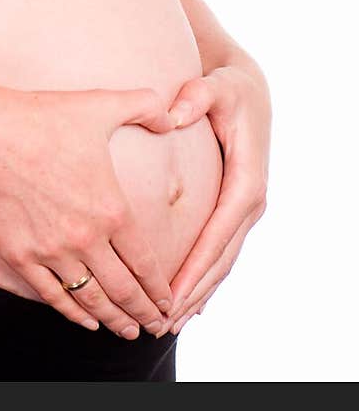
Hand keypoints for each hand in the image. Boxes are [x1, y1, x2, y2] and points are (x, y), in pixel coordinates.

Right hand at [0, 86, 176, 338]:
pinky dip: (74, 314)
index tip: (170, 302)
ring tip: (128, 331)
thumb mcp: (101, 104)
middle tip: (157, 327)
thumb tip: (173, 117)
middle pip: (123, 290)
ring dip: (113, 319)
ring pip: (91, 299)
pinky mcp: (20, 256)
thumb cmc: (41, 117)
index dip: (160, 289)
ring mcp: (51, 251)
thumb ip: (145, 106)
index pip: (145, 263)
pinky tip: (86, 321)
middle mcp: (85, 238)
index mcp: (111, 209)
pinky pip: (53, 296)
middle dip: (144, 313)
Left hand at [158, 61, 270, 333]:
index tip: (171, 293)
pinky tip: (189, 303)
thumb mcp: (214, 87)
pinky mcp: (234, 209)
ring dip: (199, 293)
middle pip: (221, 259)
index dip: (196, 266)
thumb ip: (195, 98)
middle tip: (162, 322)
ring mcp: (244, 210)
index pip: (218, 234)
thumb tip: (171, 115)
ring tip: (169, 323)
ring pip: (222, 262)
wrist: (246, 89)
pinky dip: (206, 278)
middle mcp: (249, 202)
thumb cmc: (226, 89)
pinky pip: (220, 251)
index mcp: (245, 182)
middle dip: (194, 292)